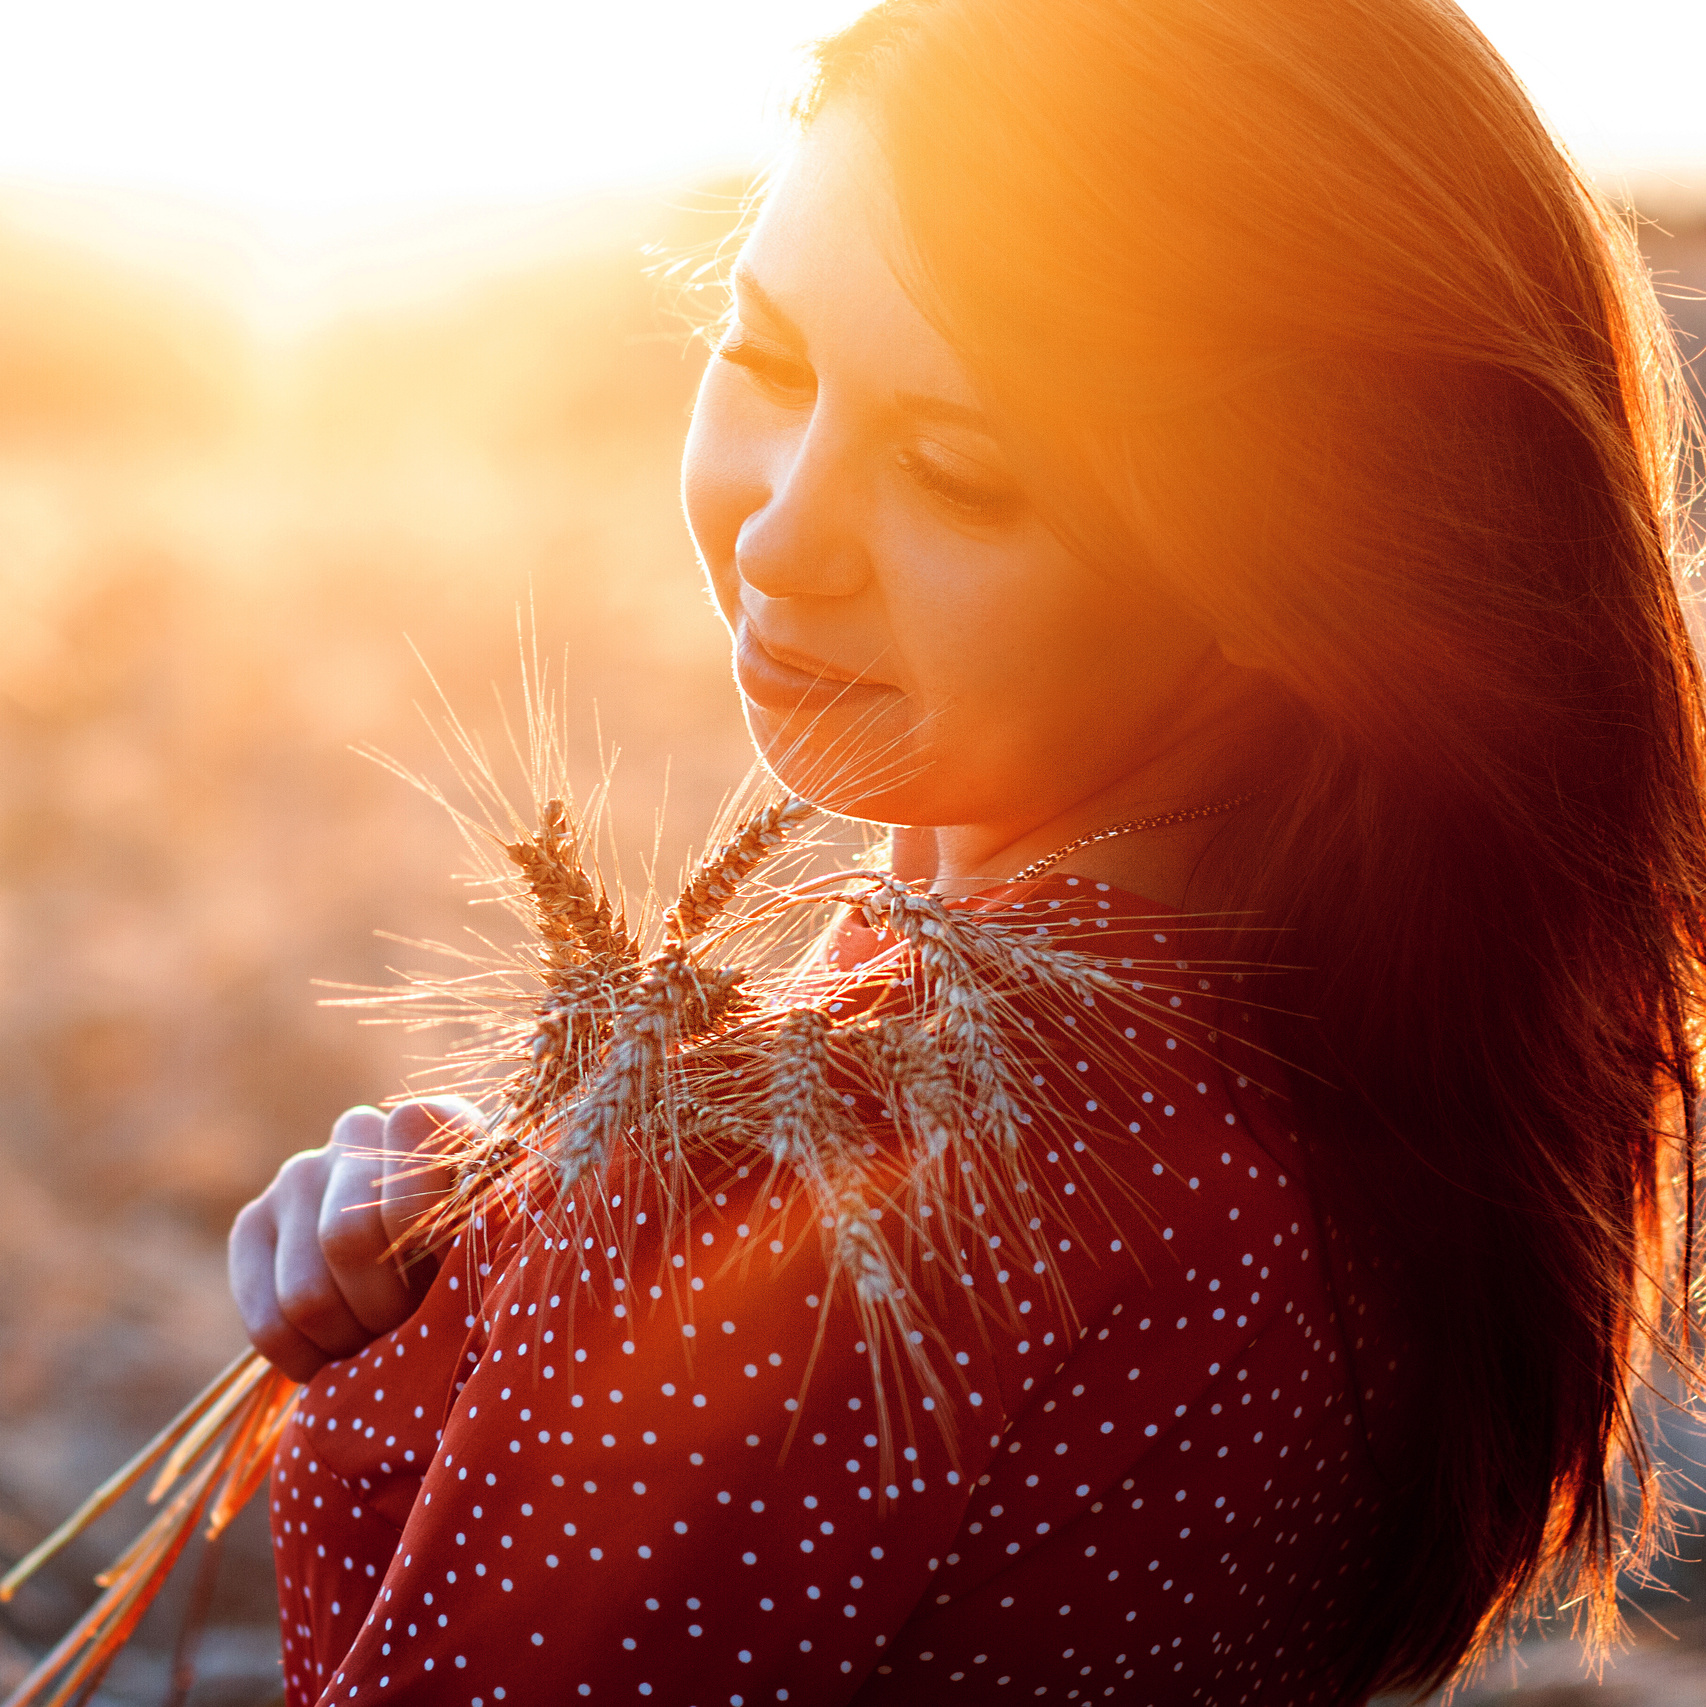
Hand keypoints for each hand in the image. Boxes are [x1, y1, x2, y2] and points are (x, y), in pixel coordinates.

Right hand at [228, 1099, 473, 1380]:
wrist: (429, 1259)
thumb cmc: (478, 1248)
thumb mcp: (496, 1238)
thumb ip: (484, 1241)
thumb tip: (455, 1284)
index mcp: (430, 1121)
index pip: (403, 1194)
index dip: (423, 1258)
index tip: (452, 1290)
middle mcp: (358, 1130)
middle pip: (346, 1242)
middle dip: (388, 1309)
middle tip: (414, 1330)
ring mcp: (299, 1172)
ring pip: (305, 1294)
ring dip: (350, 1342)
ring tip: (385, 1344)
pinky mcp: (253, 1222)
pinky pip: (267, 1320)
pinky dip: (304, 1359)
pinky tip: (338, 1358)